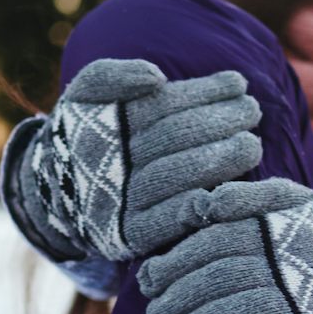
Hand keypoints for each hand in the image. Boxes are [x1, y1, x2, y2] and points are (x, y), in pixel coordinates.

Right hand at [3, 59, 261, 262]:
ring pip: (174, 178)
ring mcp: (119, 203)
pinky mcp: (131, 237)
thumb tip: (155, 78)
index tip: (239, 82)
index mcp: (102, 125)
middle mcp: (109, 165)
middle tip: (253, 111)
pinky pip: (168, 223)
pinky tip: (231, 190)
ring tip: (253, 145)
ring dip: (218, 161)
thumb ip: (113, 76)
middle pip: (172, 139)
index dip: (203, 92)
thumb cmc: (88, 130)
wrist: (59, 190)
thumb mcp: (87, 92)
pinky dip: (198, 207)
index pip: (161, 106)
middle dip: (217, 122)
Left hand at [139, 178, 312, 313]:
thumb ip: (251, 198)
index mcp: (283, 220)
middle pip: (216, 276)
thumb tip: (201, 206)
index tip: (147, 280)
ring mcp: (301, 298)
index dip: (173, 261)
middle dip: (174, 298)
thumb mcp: (297, 204)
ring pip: (229, 311)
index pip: (214, 239)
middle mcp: (292, 256)